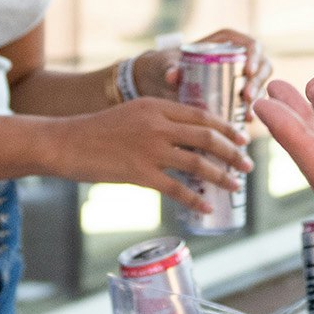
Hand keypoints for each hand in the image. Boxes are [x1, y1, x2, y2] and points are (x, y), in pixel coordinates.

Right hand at [51, 98, 248, 219]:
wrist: (65, 142)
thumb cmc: (96, 130)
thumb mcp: (132, 113)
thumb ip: (158, 120)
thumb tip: (187, 138)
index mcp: (156, 106)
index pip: (201, 115)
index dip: (226, 128)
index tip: (242, 138)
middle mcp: (157, 124)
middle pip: (207, 137)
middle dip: (232, 152)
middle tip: (248, 164)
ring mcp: (149, 149)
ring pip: (198, 162)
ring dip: (222, 176)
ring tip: (236, 185)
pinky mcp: (139, 173)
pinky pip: (176, 189)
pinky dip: (195, 199)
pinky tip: (206, 207)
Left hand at [147, 27, 274, 106]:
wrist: (159, 83)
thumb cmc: (165, 66)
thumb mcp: (166, 64)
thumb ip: (168, 67)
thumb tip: (172, 75)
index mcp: (226, 41)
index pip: (250, 44)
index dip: (254, 56)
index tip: (248, 72)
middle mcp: (238, 57)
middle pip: (261, 65)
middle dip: (258, 81)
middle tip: (247, 97)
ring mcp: (241, 76)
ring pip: (260, 85)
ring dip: (258, 99)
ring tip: (247, 114)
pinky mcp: (238, 95)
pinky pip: (252, 101)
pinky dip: (251, 111)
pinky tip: (245, 123)